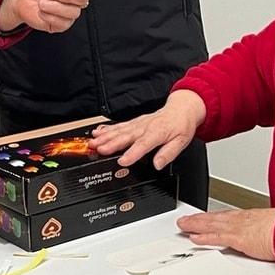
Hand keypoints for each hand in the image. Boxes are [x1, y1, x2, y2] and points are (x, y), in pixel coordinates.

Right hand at [91, 91, 205, 168]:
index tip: (122, 161)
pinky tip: (97, 131)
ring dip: (105, 136)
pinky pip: (119, 125)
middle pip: (126, 136)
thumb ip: (168, 154)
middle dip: (111, 143)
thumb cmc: (181, 125)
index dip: (132, 153)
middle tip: (99, 149)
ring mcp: (138, 124)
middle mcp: (145, 127)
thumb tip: (158, 164)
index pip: (143, 144)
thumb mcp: (181, 142)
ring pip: (119, 130)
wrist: (181, 109)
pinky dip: (107, 129)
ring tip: (93, 142)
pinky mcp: (134, 122)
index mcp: (157, 133)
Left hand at [176, 208, 274, 261]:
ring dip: (195, 225)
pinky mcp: (238, 239)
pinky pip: (216, 238)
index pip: (225, 216)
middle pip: (214, 218)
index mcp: (249, 217)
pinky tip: (194, 238)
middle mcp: (240, 220)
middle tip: (185, 220)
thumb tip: (269, 235)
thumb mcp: (274, 227)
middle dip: (198, 219)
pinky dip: (204, 237)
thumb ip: (266, 230)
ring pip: (211, 225)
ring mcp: (237, 229)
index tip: (204, 218)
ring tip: (183, 226)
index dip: (212, 217)